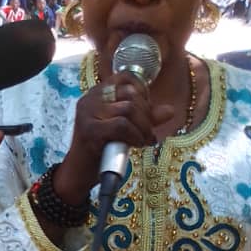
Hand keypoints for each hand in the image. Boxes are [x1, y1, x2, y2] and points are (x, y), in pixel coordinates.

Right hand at [54, 72, 172, 204]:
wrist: (80, 173)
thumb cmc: (103, 150)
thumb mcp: (128, 129)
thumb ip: (146, 118)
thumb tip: (170, 111)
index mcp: (98, 93)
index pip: (126, 77)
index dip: (143, 91)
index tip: (146, 111)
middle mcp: (90, 98)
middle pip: (130, 93)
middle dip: (147, 114)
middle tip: (148, 132)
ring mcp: (87, 113)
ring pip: (128, 108)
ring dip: (143, 127)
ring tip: (144, 140)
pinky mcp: (89, 129)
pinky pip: (121, 125)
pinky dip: (135, 135)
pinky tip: (137, 144)